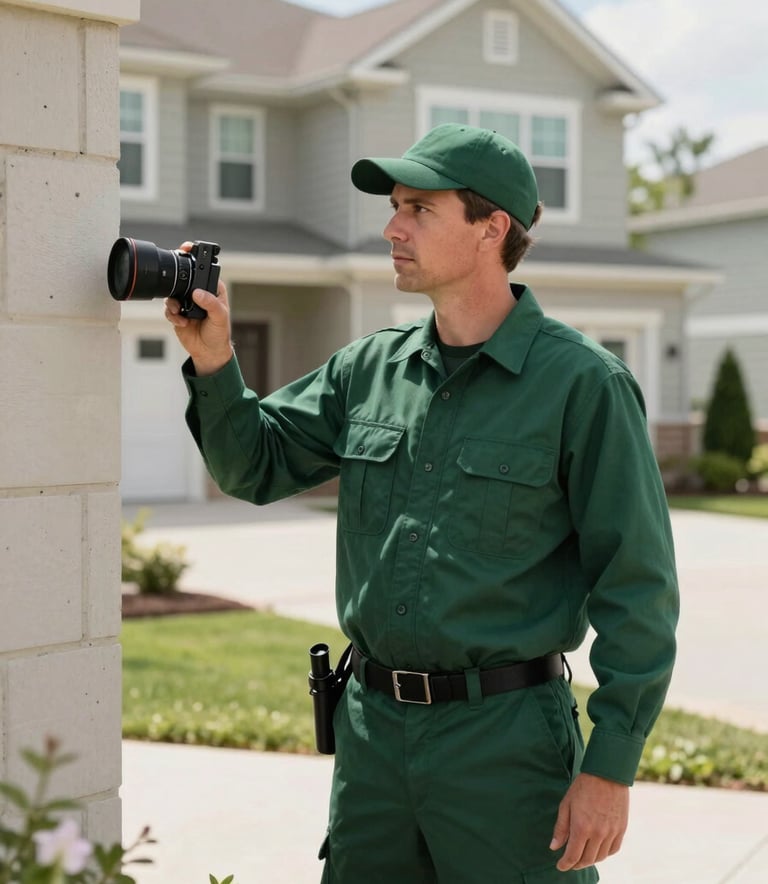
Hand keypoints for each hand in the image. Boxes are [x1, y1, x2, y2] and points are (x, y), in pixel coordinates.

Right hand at [164, 241, 232, 376]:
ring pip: (172, 293)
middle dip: (177, 280)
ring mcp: (187, 302)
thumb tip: (198, 293)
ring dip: (173, 303)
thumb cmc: (219, 333)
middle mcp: (199, 294)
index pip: (203, 270)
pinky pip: (168, 309)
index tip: (187, 249)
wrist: (209, 352)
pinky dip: (172, 315)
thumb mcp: (220, 317)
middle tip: (174, 282)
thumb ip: (211, 304)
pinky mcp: (177, 313)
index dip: (195, 259)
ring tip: (179, 311)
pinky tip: (181, 322)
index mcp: (213, 290)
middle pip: (183, 278)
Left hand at [549, 773, 628, 870]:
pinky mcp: (621, 829)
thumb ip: (561, 828)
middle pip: (586, 859)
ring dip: (590, 860)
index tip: (560, 866)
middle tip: (569, 862)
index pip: (572, 856)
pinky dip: (604, 853)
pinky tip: (597, 850)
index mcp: (581, 827)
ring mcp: (611, 832)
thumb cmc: (583, 787)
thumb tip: (554, 848)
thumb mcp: (566, 804)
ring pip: (600, 857)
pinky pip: (613, 850)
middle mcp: (598, 834)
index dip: (565, 864)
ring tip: (582, 856)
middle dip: (576, 864)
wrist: (607, 774)